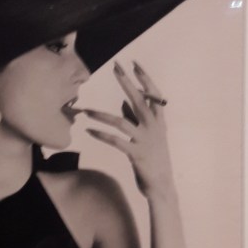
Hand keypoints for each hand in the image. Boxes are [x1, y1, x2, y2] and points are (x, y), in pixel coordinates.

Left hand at [83, 60, 175, 200]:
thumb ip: (136, 117)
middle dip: (126, 82)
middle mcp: (153, 127)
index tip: (133, 63)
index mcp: (158, 120)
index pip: (153, 94)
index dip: (144, 78)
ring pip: (120, 122)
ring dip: (100, 115)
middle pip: (139, 100)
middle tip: (116, 67)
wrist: (162, 184)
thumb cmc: (154, 157)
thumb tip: (123, 101)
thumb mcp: (149, 135)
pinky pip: (115, 141)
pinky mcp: (136, 155)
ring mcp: (145, 140)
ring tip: (85, 110)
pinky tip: (88, 130)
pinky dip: (101, 135)